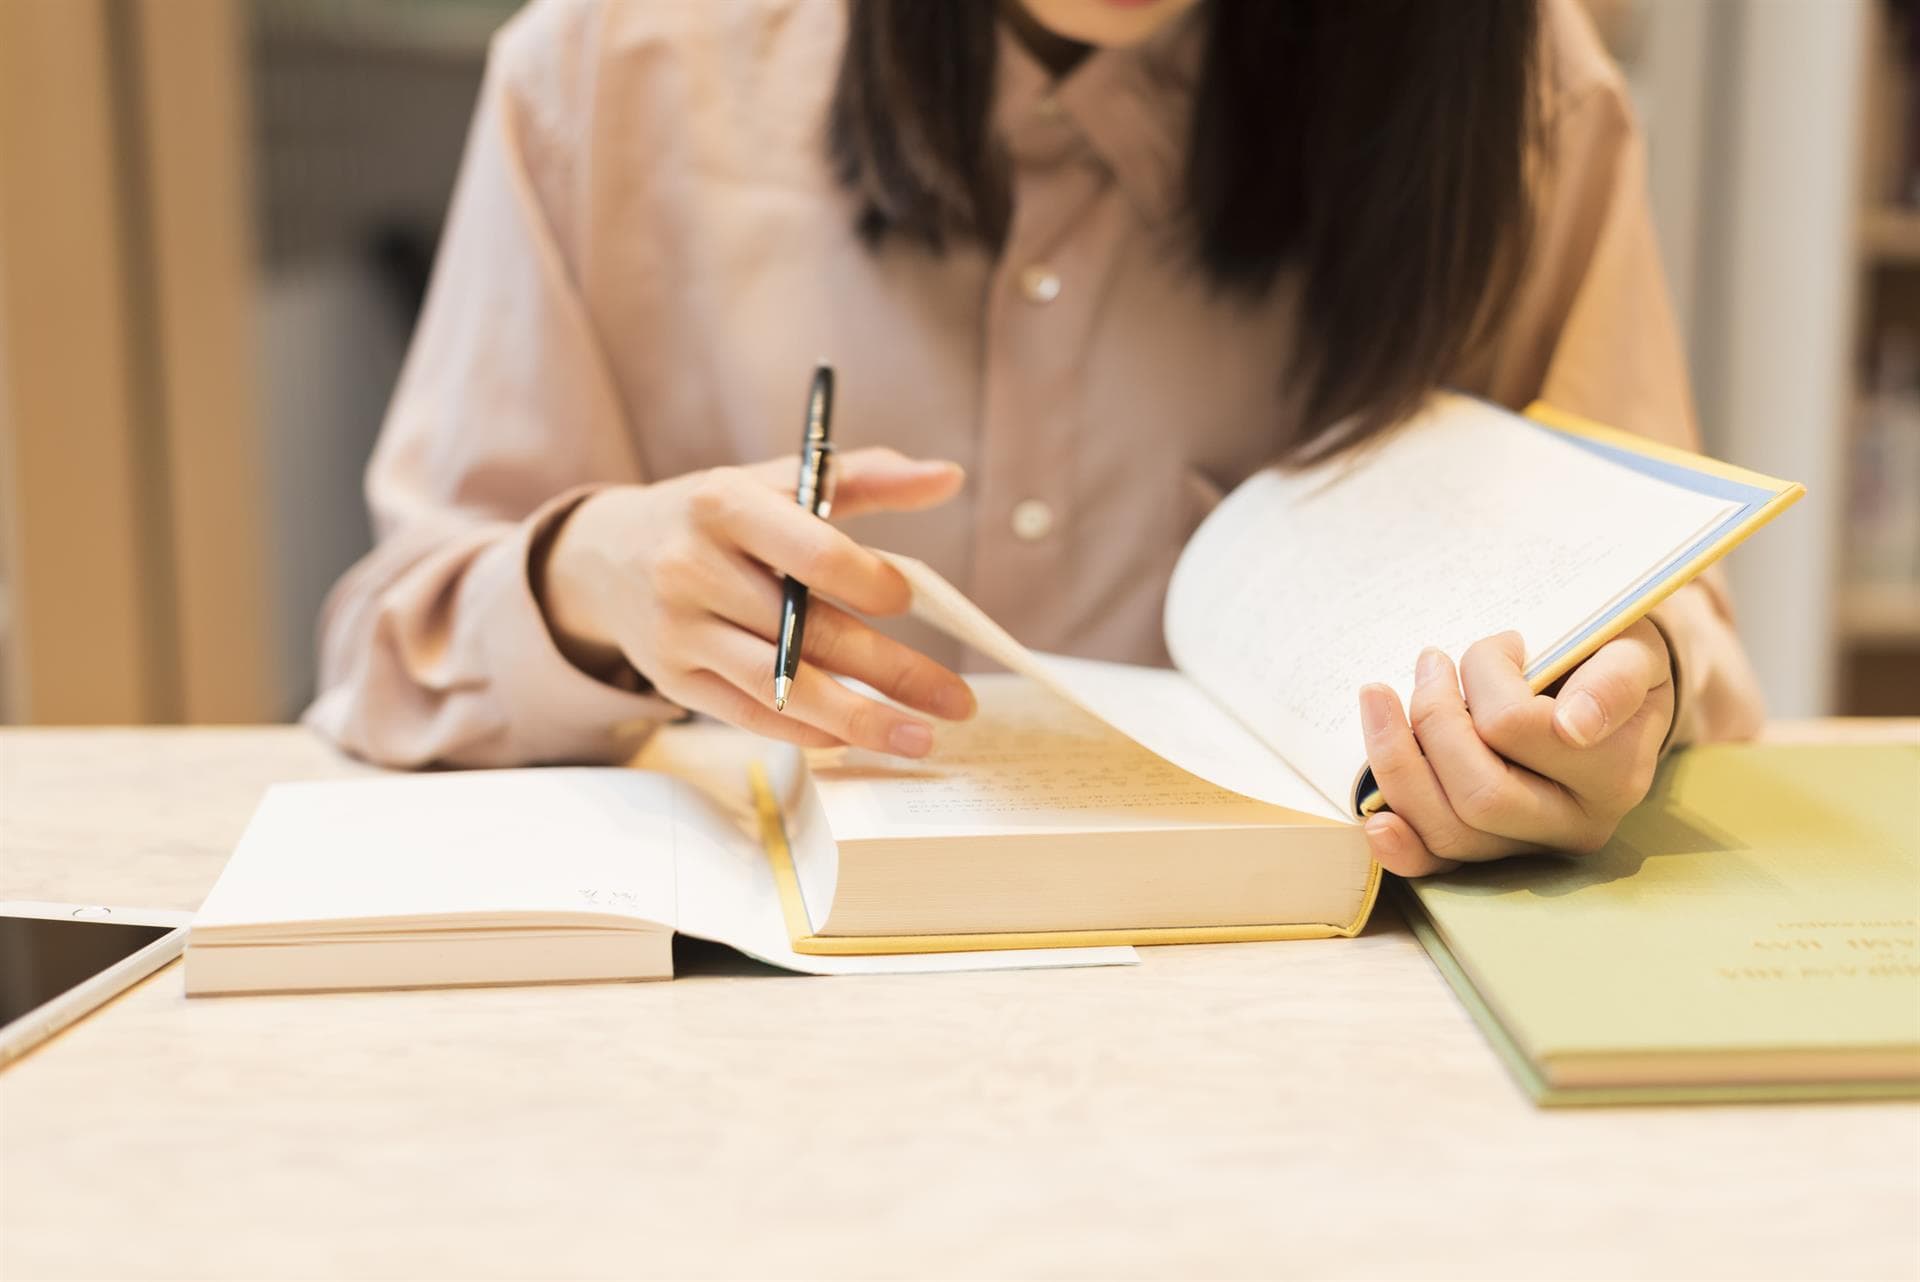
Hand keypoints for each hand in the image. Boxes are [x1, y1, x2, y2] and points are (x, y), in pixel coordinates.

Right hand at [536, 447, 974, 755]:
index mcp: (724, 504)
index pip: (809, 551)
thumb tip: (948, 476)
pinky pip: (750, 717)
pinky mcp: (672, 680)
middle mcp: (692, 567)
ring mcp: (678, 630)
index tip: (909, 600)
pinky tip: (856, 740)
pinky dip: (808, 732)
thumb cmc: (716, 518)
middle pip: (806, 630)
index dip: (867, 580)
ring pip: (780, 686)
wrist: (606, 556)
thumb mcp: (778, 482)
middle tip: (955, 700)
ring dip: (859, 720)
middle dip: (891, 671)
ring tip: (919, 738)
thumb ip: (865, 478)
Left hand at [1356, 620, 1673, 875]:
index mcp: (1616, 774)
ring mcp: (1531, 846)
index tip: (1504, 642)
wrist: (1620, 699)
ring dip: (1397, 759)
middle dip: (1432, 719)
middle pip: (1479, 793)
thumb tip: (1574, 726)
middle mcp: (1577, 824)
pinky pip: (1439, 863)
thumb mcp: (1635, 654)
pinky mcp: (1491, 854)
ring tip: (1380, 698)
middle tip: (1429, 661)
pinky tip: (1373, 817)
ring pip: (1449, 829)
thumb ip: (1616, 681)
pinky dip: (1402, 844)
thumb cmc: (1617, 666)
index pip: (1516, 727)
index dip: (1487, 675)